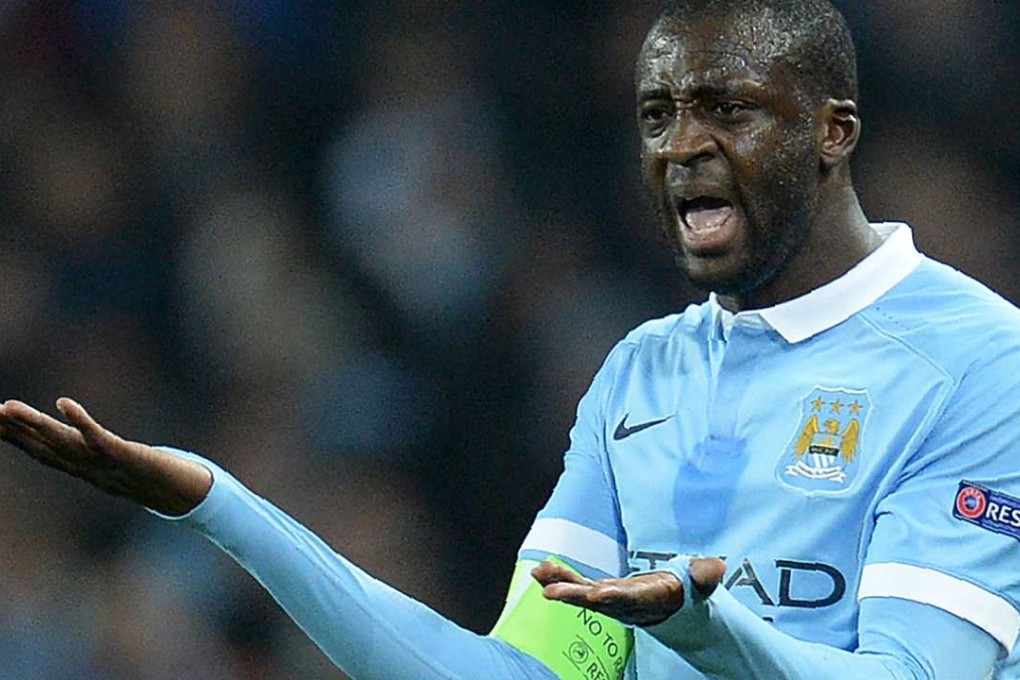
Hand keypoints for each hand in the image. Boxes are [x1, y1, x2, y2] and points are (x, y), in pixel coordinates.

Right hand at [0, 398, 211, 515]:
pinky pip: (98, 437)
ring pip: (62, 441)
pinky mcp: (124, 453)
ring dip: (35, 424)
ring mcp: (102, 460)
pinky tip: (62, 403)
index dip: (15, 437)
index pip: (41, 451)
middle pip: (44, 446)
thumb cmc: (146, 474)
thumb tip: (80, 440)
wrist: (178, 492)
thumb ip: (95, 451)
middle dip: (15, 430)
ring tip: (9, 407)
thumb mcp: (114, 462)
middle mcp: (85, 465)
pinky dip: (79, 421)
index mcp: (80, 466)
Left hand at [531, 557, 726, 626]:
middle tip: (552, 592)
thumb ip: (704, 575)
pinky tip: (539, 572)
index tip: (598, 593)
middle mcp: (626, 603)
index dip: (616, 596)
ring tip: (538, 575)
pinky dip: (558, 579)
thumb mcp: (698, 582)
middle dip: (575, 596)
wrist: (672, 606)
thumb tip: (716, 566)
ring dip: (560, 585)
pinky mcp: (599, 594)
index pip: (633, 598)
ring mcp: (610, 601)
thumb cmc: (685, 590)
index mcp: (651, 599)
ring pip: (582, 594)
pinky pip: (576, 587)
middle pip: (598, 601)